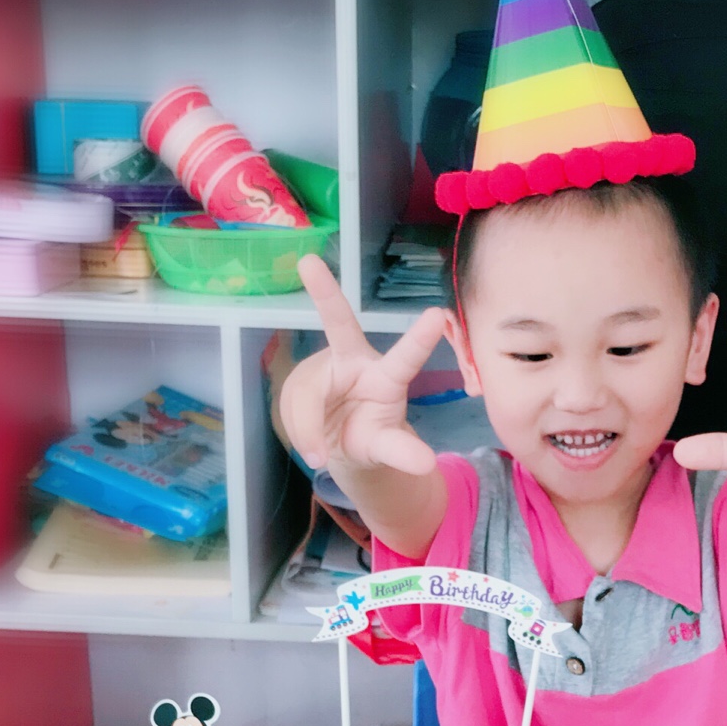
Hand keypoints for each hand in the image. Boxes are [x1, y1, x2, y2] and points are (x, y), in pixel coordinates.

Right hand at [280, 255, 446, 477]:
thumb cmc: (371, 436)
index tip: (437, 315)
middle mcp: (354, 359)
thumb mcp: (387, 448)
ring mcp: (322, 366)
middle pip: (338, 324)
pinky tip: (310, 445)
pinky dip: (298, 432)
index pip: (406, 357)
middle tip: (308, 261)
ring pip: (306, 391)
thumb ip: (404, 453)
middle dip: (324, 291)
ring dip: (307, 428)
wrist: (340, 445)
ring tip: (318, 456)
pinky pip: (289, 404)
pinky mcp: (298, 381)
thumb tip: (426, 464)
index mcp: (387, 376)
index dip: (420, 339)